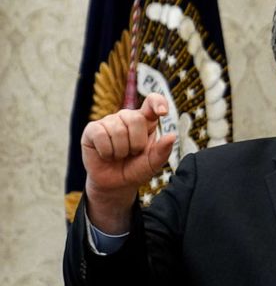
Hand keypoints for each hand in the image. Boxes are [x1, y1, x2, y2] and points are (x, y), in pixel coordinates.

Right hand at [80, 93, 175, 231]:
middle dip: (136, 143)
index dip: (158, 102)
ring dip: (121, 150)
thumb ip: (162, 151)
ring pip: (118, 129)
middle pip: (135, 119)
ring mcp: (109, 121)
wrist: (116, 184)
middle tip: (133, 153)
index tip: (162, 112)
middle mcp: (127, 117)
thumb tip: (172, 136)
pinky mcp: (92, 129)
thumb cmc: (136, 169)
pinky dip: (106, 151)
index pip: (152, 101)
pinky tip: (106, 155)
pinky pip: (101, 135)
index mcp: (146, 122)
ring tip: (119, 155)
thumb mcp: (153, 163)